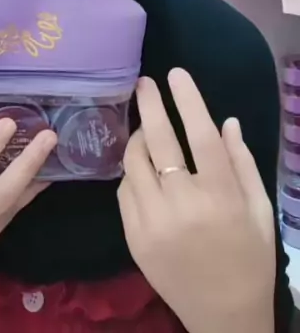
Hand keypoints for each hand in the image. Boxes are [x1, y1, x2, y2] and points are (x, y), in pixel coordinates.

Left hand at [118, 69, 274, 332]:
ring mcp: (153, 222)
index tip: (176, 74)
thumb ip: (242, 163)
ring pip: (134, 163)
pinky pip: (124, 191)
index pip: (199, 134)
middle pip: (158, 140)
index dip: (187, 99)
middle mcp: (183, 204)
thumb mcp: (259, 209)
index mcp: (220, 196)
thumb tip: (225, 121)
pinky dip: (131, 173)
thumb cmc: (250, 258)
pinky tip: (142, 168)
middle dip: (149, 105)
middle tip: (143, 84)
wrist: (223, 315)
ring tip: (144, 129)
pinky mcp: (133, 238)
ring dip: (137, 139)